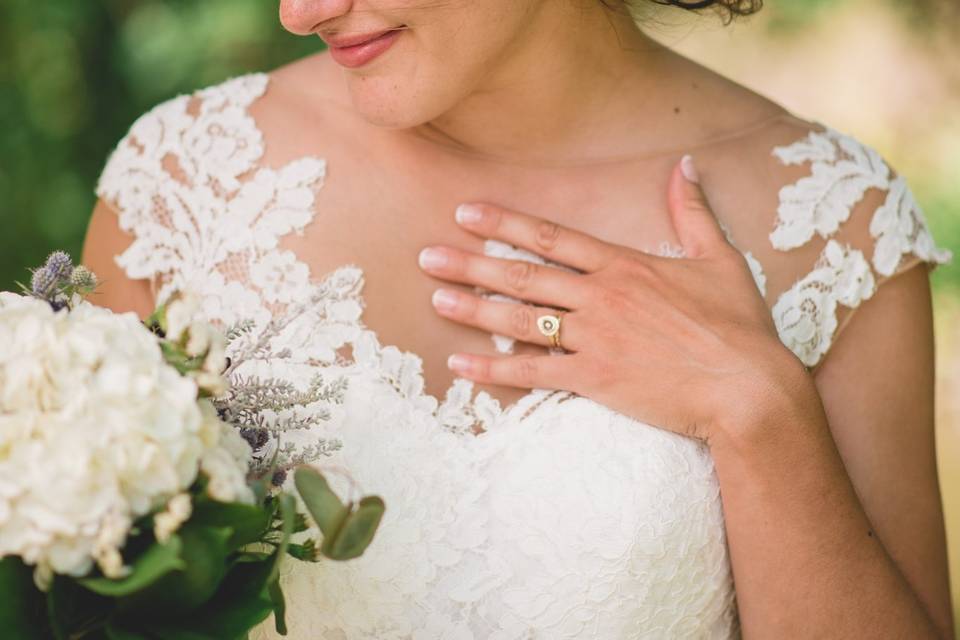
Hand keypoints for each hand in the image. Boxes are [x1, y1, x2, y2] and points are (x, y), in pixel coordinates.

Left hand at [417, 156, 810, 444]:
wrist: (748, 388)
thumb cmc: (739, 326)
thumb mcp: (719, 259)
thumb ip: (693, 211)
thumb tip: (687, 164)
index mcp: (625, 266)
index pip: (553, 237)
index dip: (506, 223)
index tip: (467, 214)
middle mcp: (601, 296)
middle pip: (524, 274)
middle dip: (471, 263)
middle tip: (426, 256)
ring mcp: (594, 337)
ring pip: (521, 318)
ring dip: (474, 308)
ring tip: (435, 297)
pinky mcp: (594, 378)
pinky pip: (533, 373)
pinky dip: (494, 369)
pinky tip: (460, 364)